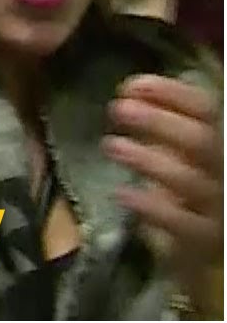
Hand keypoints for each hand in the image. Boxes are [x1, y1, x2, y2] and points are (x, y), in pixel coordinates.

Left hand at [103, 75, 223, 305]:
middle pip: (202, 143)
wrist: (210, 240)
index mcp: (223, 141)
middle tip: (118, 109)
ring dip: (149, 161)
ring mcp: (221, 207)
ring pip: (190, 182)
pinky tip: (122, 193)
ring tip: (112, 145)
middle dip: (159, 123)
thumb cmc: (194, 184)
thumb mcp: (182, 148)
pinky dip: (151, 207)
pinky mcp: (207, 240)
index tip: (131, 86)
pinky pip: (182, 224)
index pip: (207, 110)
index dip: (172, 94)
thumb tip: (130, 91)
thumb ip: (163, 122)